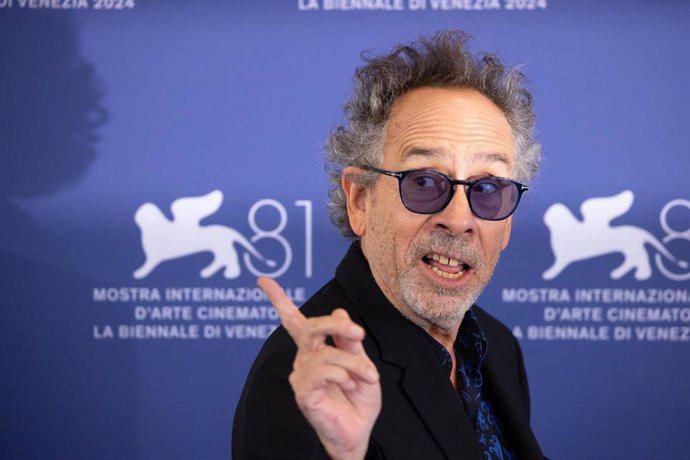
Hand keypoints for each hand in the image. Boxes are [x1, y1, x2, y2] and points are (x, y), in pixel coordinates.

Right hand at [258, 277, 381, 459]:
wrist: (359, 431)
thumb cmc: (358, 399)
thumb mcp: (361, 364)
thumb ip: (349, 341)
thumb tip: (338, 311)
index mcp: (315, 349)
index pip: (293, 321)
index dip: (278, 299)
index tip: (262, 280)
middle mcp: (304, 359)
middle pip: (311, 328)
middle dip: (336, 326)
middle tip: (359, 334)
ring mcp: (301, 376)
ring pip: (327, 354)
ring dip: (353, 364)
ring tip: (368, 377)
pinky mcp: (303, 392)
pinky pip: (324, 372)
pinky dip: (343, 375)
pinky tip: (349, 385)